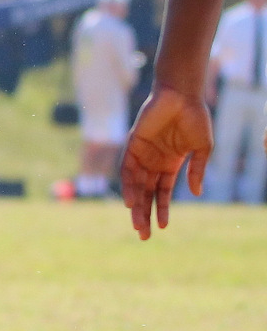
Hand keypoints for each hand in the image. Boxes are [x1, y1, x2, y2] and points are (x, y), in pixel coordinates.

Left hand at [122, 84, 212, 238]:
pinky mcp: (133, 145)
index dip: (162, 210)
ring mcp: (142, 154)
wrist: (182, 95)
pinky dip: (128, 185)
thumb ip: (197, 170)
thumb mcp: (201, 148)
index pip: (162, 192)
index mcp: (169, 164)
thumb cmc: (194, 118)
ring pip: (136, 186)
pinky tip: (131, 201)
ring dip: (136, 205)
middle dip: (145, 214)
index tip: (163, 227)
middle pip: (146, 193)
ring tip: (137, 223)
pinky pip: (127, 169)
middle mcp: (153, 162)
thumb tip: (196, 193)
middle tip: (143, 235)